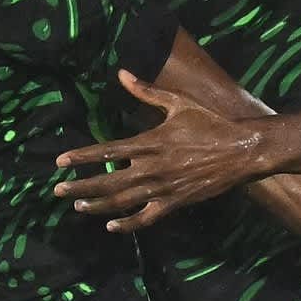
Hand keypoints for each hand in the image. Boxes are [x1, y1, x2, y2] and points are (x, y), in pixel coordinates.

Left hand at [52, 70, 269, 232]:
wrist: (242, 150)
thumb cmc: (210, 123)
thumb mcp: (178, 102)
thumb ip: (146, 91)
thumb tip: (122, 73)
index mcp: (149, 142)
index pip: (106, 151)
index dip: (81, 157)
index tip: (60, 161)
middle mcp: (151, 168)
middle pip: (107, 181)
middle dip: (80, 186)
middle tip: (58, 191)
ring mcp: (163, 188)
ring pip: (122, 202)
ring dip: (97, 206)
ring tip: (77, 206)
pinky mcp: (175, 202)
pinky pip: (147, 218)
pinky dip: (128, 224)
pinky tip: (112, 226)